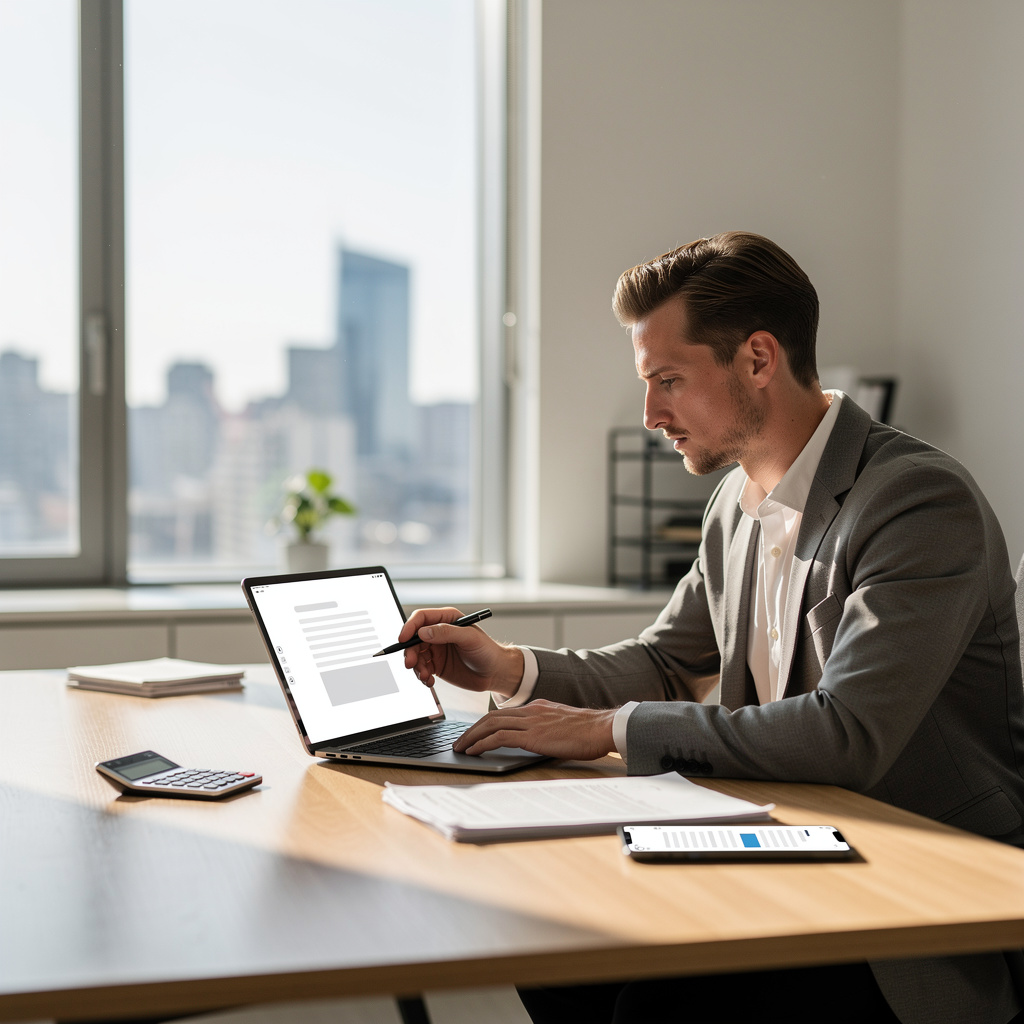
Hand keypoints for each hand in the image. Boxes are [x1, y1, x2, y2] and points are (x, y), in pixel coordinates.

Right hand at [401, 606, 523, 697]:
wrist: (495, 673)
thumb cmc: (488, 651)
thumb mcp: (469, 638)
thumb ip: (447, 633)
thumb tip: (423, 632)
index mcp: (446, 619)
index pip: (421, 618)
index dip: (409, 627)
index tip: (403, 639)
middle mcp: (438, 633)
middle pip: (413, 639)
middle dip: (409, 652)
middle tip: (411, 664)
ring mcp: (436, 649)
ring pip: (415, 655)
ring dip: (416, 667)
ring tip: (426, 676)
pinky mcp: (436, 665)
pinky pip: (421, 669)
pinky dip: (421, 676)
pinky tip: (430, 681)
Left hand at [452, 699, 616, 759]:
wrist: (603, 728)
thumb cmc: (589, 731)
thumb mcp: (562, 725)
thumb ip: (546, 728)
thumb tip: (536, 740)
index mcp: (537, 707)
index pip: (503, 713)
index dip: (484, 724)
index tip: (474, 734)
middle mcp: (531, 710)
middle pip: (491, 717)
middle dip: (471, 730)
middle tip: (459, 742)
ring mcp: (531, 721)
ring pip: (491, 725)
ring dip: (471, 737)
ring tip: (460, 749)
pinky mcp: (533, 735)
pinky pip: (499, 737)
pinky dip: (482, 743)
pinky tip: (474, 751)